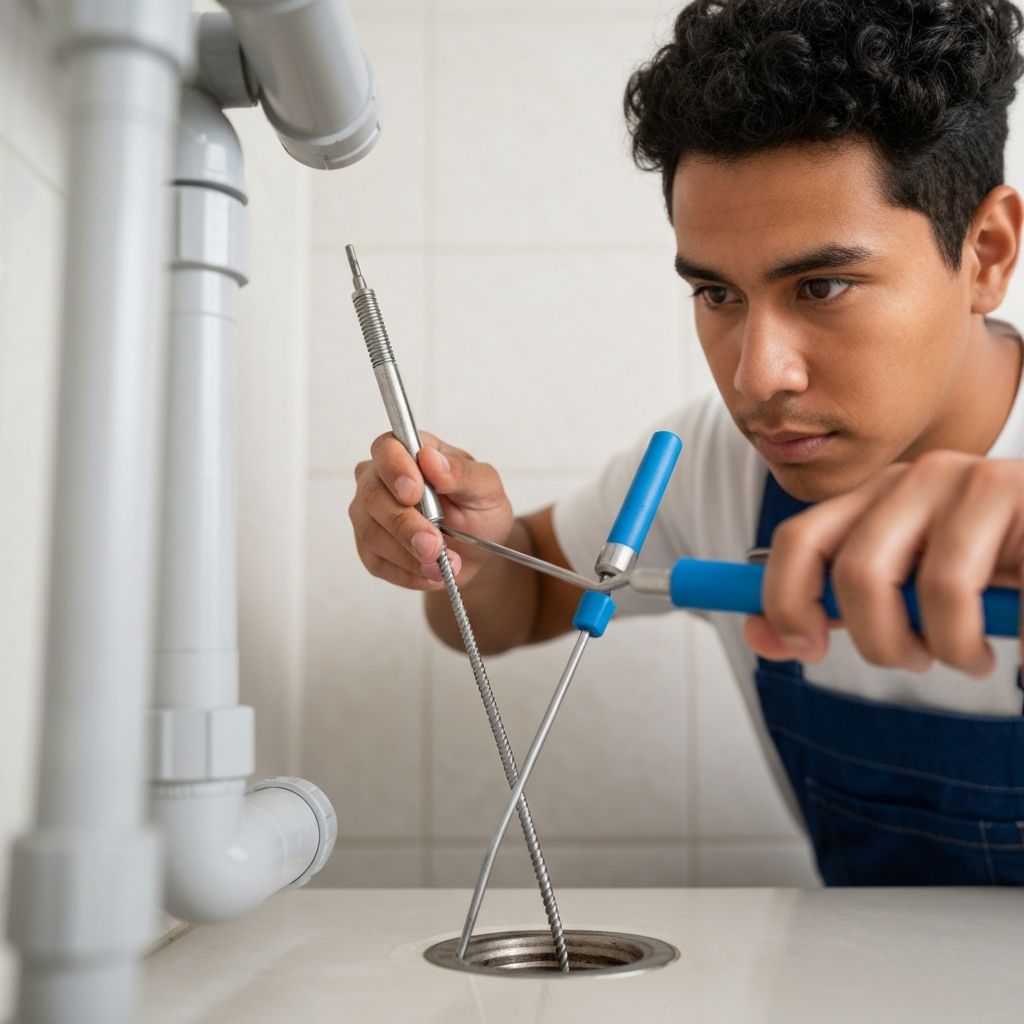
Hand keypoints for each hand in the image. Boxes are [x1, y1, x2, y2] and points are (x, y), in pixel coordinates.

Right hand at [350, 431, 513, 590]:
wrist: (479, 551)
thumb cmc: (480, 510)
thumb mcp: (485, 487)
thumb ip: (460, 472)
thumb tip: (430, 459)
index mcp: (409, 453)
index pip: (386, 449)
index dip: (395, 470)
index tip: (414, 493)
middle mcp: (380, 480)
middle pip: (373, 496)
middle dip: (404, 524)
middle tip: (434, 545)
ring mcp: (370, 515)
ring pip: (371, 532)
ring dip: (408, 553)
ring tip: (442, 564)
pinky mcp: (370, 549)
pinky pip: (377, 562)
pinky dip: (407, 573)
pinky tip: (431, 573)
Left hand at [744, 452, 1023, 674]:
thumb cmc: (992, 570)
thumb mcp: (908, 588)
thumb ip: (840, 609)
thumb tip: (758, 637)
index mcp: (880, 495)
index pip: (798, 540)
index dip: (784, 601)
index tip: (805, 649)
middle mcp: (921, 477)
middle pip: (854, 571)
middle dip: (877, 640)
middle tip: (912, 661)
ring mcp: (978, 482)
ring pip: (922, 587)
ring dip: (944, 648)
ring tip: (968, 655)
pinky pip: (977, 595)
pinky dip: (984, 640)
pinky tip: (1009, 641)